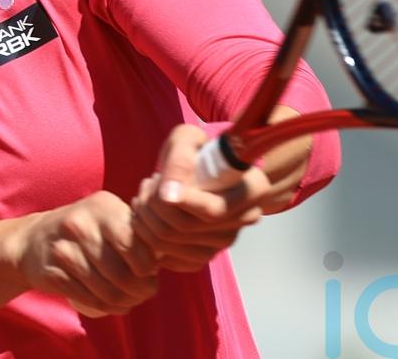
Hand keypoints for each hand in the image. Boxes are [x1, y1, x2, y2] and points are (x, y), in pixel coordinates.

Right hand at [8, 191, 158, 316]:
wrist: (33, 240)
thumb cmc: (86, 230)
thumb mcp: (108, 218)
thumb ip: (135, 230)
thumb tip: (166, 255)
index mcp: (102, 206)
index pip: (133, 244)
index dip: (147, 266)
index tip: (151, 273)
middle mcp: (80, 224)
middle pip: (121, 272)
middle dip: (139, 290)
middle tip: (144, 293)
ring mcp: (63, 249)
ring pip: (106, 290)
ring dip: (124, 303)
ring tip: (130, 301)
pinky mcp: (51, 273)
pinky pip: (87, 298)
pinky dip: (105, 308)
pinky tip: (112, 305)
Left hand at [130, 124, 287, 272]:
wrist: (199, 169)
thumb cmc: (196, 150)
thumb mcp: (187, 140)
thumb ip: (179, 160)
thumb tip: (169, 196)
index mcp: (253, 191)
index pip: (213, 210)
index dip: (178, 199)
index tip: (155, 180)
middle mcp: (244, 221)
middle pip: (184, 228)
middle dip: (152, 204)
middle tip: (147, 184)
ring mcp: (224, 243)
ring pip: (169, 243)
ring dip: (145, 218)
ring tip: (144, 195)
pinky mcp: (203, 258)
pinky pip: (165, 257)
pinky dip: (146, 237)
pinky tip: (148, 214)